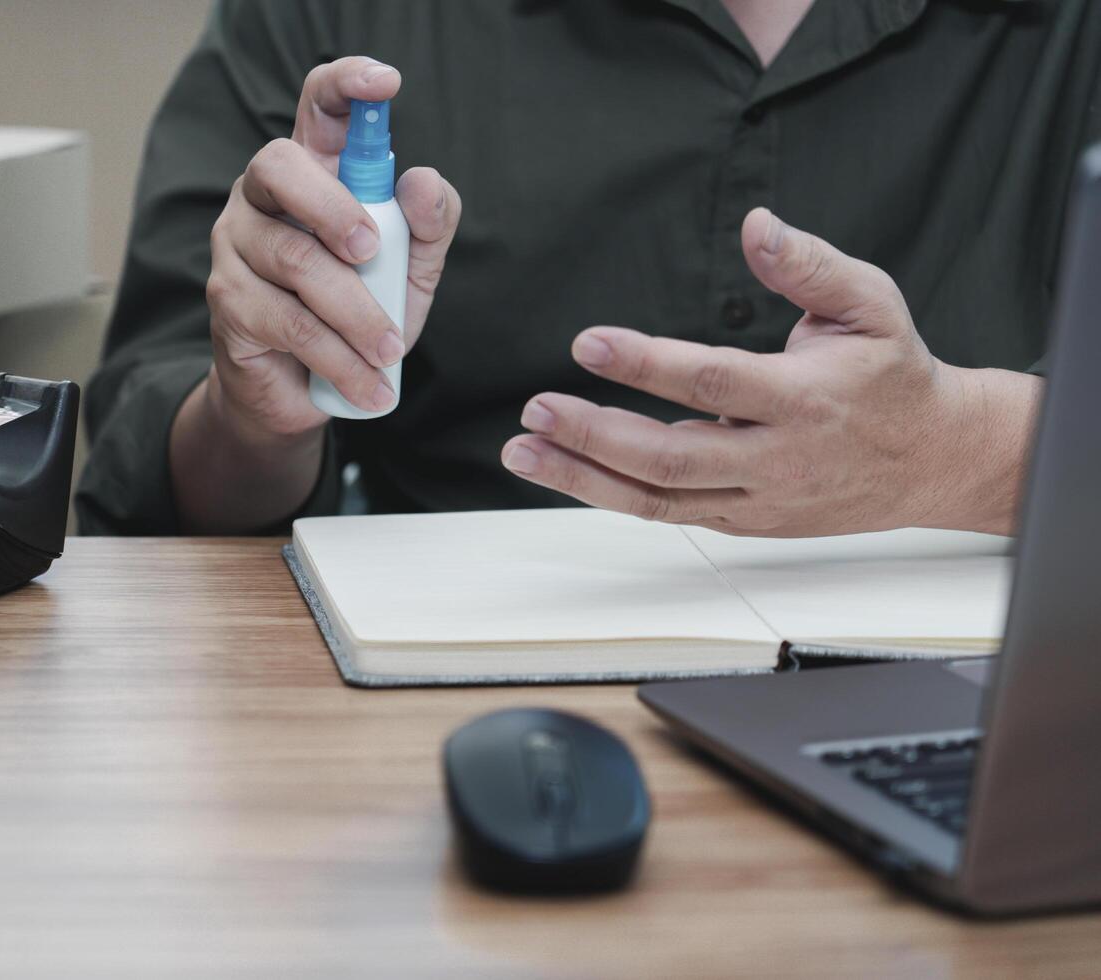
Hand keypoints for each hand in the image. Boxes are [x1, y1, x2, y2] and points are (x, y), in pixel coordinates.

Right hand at [204, 55, 461, 438]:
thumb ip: (428, 225)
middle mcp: (263, 196)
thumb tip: (422, 182)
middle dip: (334, 208)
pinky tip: (369, 384)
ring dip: (356, 313)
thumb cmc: (356, 315)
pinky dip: (339, 357)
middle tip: (374, 253)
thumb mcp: (408, 270)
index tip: (387, 83)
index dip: (347, 84)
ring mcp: (235, 245)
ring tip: (390, 351)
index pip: (318, 106)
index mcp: (312, 171)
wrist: (305, 392)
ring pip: (294, 261)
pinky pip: (289, 322)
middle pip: (281, 167)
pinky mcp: (226, 300)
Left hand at [502, 208, 1040, 535]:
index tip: (589, 343)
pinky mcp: (745, 523)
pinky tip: (567, 470)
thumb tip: (757, 224)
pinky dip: (612, 494)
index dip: (647, 363)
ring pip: (659, 498)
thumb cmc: (893, 375)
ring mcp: (758, 501)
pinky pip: (668, 512)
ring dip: (584, 477)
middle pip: (671, 455)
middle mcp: (777, 458)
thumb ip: (810, 264)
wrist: (933, 460)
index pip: (713, 381)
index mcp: (805, 399)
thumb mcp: (870, 304)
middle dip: (594, 435)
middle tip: (536, 409)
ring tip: (524, 451)